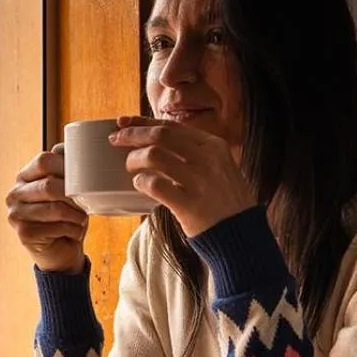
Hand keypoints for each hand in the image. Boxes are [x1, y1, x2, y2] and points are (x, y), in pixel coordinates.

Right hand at [5, 146, 87, 273]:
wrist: (60, 250)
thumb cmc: (66, 216)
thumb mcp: (67, 188)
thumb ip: (66, 167)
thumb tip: (75, 146)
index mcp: (24, 176)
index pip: (43, 160)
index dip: (66, 167)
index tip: (83, 178)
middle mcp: (14, 193)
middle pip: (49, 185)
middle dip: (73, 196)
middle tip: (85, 203)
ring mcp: (15, 214)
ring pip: (54, 208)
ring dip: (76, 215)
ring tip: (82, 218)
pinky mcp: (23, 233)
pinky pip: (55, 228)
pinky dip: (73, 230)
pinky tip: (74, 232)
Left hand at [110, 115, 254, 236]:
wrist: (241, 234)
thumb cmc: (224, 200)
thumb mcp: (219, 167)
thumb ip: (195, 153)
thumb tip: (155, 142)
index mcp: (214, 145)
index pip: (172, 126)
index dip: (143, 122)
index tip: (122, 122)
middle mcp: (208, 158)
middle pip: (160, 135)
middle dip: (132, 135)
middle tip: (115, 140)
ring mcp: (199, 181)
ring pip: (154, 155)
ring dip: (134, 159)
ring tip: (130, 168)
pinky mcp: (189, 204)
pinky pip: (154, 184)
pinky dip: (141, 182)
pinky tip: (139, 185)